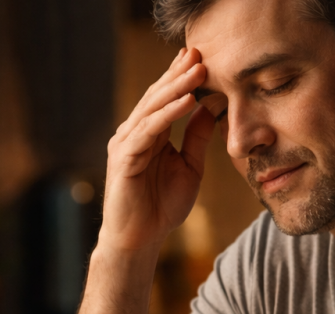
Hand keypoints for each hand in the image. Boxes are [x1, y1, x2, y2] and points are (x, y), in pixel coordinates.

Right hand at [101, 47, 215, 252]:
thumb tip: (210, 106)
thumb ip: (196, 137)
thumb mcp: (190, 167)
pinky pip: (148, 130)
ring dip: (176, 87)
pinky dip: (167, 114)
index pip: (165, 99)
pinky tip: (185, 101)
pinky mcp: (124, 158)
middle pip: (157, 97)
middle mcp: (134, 133)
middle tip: (199, 52)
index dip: (180, 77)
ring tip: (196, 69)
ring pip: (152, 108)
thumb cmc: (162, 207)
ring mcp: (126, 144)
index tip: (201, 57)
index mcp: (149, 134)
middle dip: (178, 74)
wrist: (140, 240)